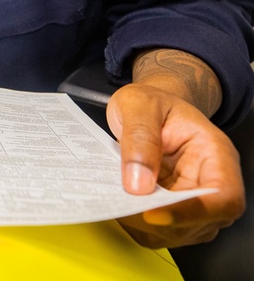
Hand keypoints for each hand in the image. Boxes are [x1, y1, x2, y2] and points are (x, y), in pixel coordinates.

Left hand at [107, 82, 243, 247]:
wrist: (147, 106)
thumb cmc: (151, 102)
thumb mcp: (139, 104)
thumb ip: (140, 138)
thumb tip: (138, 184)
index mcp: (215, 154)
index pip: (222, 196)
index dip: (193, 212)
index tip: (153, 213)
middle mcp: (210, 182)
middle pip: (200, 222)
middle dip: (158, 221)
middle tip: (118, 204)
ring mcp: (193, 200)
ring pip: (177, 233)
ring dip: (143, 224)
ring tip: (112, 199)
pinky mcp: (172, 209)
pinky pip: (158, 229)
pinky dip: (134, 222)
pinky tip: (115, 201)